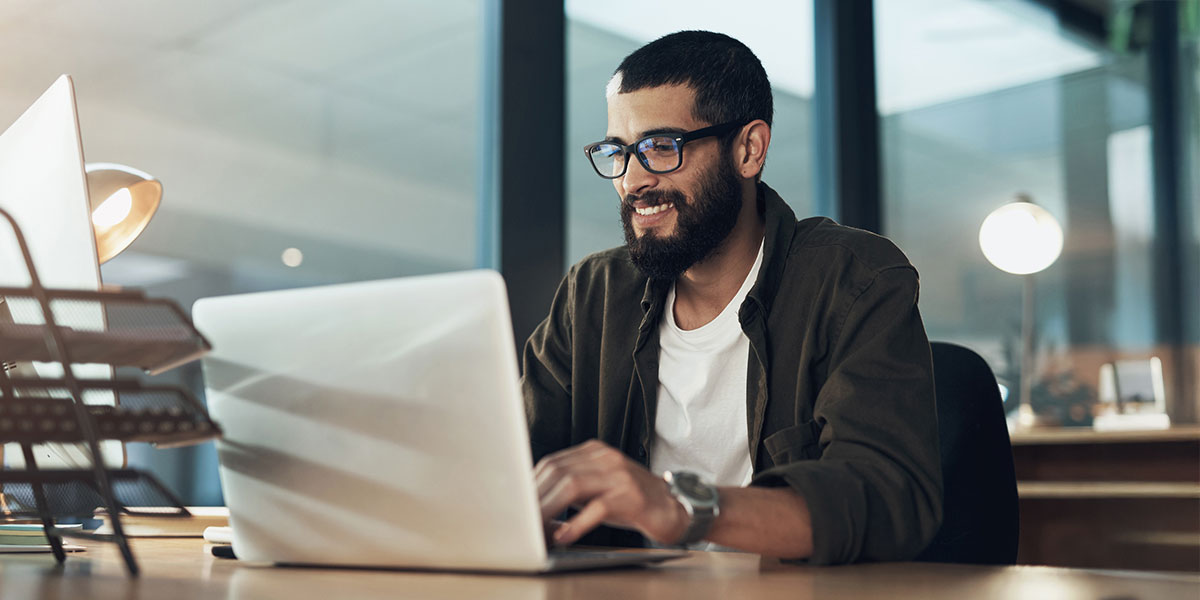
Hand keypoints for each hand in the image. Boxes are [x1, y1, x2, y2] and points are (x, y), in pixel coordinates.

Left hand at [534, 439, 688, 546]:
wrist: (675, 508)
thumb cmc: (632, 502)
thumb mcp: (598, 488)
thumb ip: (570, 489)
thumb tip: (534, 505)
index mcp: (594, 452)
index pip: (552, 463)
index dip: (531, 485)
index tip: (516, 505)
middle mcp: (606, 458)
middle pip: (558, 472)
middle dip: (535, 498)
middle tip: (520, 522)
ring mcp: (619, 475)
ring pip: (572, 485)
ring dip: (549, 510)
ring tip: (536, 529)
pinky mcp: (631, 496)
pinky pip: (597, 508)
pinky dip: (576, 523)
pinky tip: (564, 536)